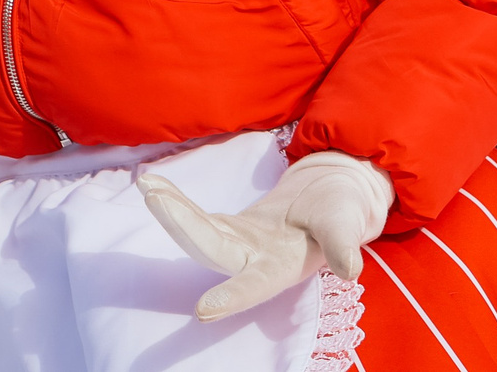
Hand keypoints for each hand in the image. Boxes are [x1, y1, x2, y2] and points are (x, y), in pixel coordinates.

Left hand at [139, 150, 392, 321]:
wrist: (334, 199)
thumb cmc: (344, 213)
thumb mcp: (349, 222)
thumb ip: (344, 244)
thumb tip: (350, 268)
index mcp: (283, 267)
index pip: (254, 285)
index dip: (231, 297)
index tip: (202, 312)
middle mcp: (254, 260)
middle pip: (212, 249)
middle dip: (183, 227)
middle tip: (155, 199)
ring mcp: (239, 243)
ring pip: (199, 231)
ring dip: (172, 211)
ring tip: (147, 185)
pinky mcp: (230, 226)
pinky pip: (198, 214)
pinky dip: (175, 200)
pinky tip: (152, 183)